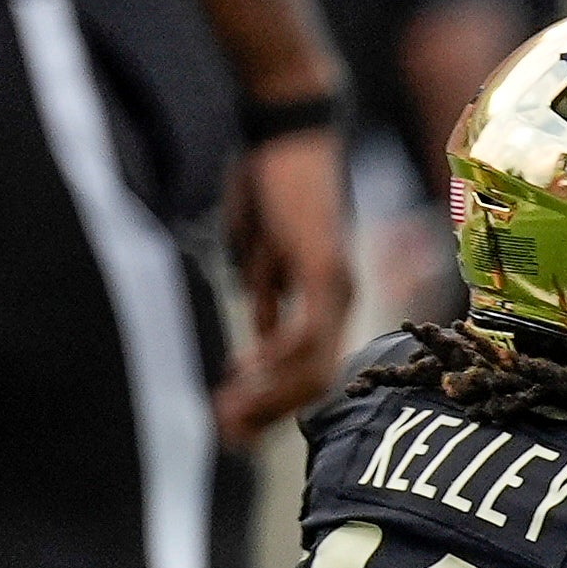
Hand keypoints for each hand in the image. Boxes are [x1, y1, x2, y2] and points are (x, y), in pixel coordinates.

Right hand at [214, 125, 351, 442]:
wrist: (286, 135)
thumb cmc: (272, 189)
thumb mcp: (263, 257)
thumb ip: (270, 298)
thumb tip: (264, 342)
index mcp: (326, 300)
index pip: (307, 369)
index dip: (270, 401)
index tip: (232, 422)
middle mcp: (340, 300)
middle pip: (313, 379)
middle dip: (266, 411)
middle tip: (225, 432)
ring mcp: (337, 285)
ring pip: (313, 364)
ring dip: (268, 393)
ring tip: (227, 410)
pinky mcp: (324, 267)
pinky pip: (309, 328)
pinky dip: (279, 355)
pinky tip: (249, 368)